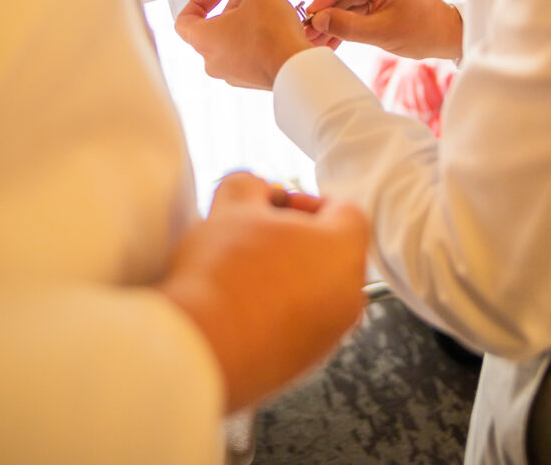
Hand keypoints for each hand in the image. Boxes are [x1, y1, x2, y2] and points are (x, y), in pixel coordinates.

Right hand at [160, 172, 368, 412]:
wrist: (201, 349)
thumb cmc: (223, 270)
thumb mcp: (233, 204)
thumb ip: (251, 184)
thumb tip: (256, 190)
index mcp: (344, 250)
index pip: (344, 210)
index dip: (305, 199)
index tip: (271, 205)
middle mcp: (349, 296)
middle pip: (331, 250)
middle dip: (292, 236)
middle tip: (251, 233)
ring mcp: (330, 335)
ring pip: (315, 289)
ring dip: (283, 273)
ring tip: (239, 270)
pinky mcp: (305, 365)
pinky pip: (299, 325)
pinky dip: (276, 311)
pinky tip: (237, 306)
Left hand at [175, 0, 311, 88]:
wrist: (295, 68)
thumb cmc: (270, 34)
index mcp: (204, 40)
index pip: (184, 21)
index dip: (199, 1)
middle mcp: (213, 60)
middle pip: (213, 27)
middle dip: (231, 4)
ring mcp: (233, 72)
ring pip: (231, 40)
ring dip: (245, 19)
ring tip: (265, 3)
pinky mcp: (253, 78)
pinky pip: (247, 53)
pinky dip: (256, 36)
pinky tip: (274, 23)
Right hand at [304, 0, 462, 60]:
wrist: (449, 39)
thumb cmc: (424, 31)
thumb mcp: (382, 31)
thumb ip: (347, 26)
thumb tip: (318, 21)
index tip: (313, 14)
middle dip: (327, 11)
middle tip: (308, 30)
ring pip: (348, 1)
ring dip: (333, 20)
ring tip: (314, 39)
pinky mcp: (381, 0)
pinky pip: (357, 10)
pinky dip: (345, 24)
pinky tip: (329, 38)